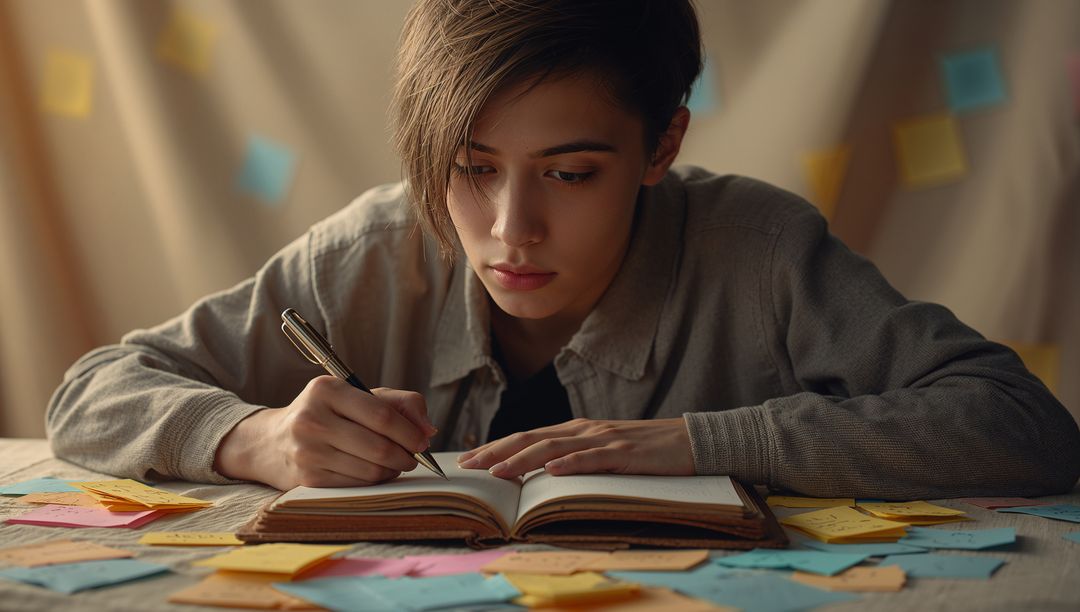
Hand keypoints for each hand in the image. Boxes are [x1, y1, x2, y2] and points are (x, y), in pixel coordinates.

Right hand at [214, 376, 436, 489]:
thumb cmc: (325, 414)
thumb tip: (428, 429)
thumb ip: (399, 403)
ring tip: (394, 463)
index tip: (423, 441)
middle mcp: (312, 419)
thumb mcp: (356, 396)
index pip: (381, 415)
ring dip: (392, 471)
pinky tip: (374, 473)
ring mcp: (307, 451)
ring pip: (370, 470)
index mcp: (326, 389)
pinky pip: (356, 486)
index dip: (409, 432)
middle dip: (406, 455)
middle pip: (378, 446)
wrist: (271, 442)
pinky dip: (374, 482)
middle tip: (413, 457)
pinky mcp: (306, 479)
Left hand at [456, 417, 693, 478]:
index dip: (496, 446)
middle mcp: (585, 430)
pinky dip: (571, 463)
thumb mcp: (604, 452)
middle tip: (468, 465)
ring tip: (498, 472)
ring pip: (555, 447)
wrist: (690, 441)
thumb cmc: (645, 451)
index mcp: (577, 431)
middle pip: (532, 438)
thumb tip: (540, 475)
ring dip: (522, 459)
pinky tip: (552, 470)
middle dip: (496, 452)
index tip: (468, 458)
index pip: (527, 437)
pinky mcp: (625, 453)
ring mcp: (604, 440)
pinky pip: (593, 458)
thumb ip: (575, 458)